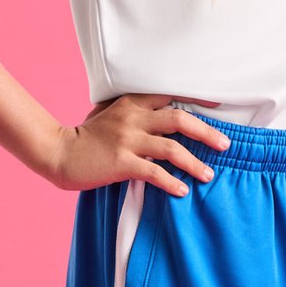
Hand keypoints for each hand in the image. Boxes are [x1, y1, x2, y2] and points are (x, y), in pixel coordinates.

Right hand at [46, 93, 231, 194]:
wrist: (59, 153)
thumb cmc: (86, 136)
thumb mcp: (109, 114)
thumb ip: (133, 112)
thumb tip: (159, 116)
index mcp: (131, 104)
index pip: (170, 96)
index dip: (196, 100)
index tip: (218, 106)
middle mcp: (133, 119)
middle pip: (179, 120)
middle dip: (206, 132)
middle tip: (226, 144)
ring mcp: (127, 140)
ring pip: (172, 149)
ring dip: (194, 163)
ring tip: (209, 175)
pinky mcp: (122, 163)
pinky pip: (154, 173)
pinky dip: (172, 182)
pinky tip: (183, 191)